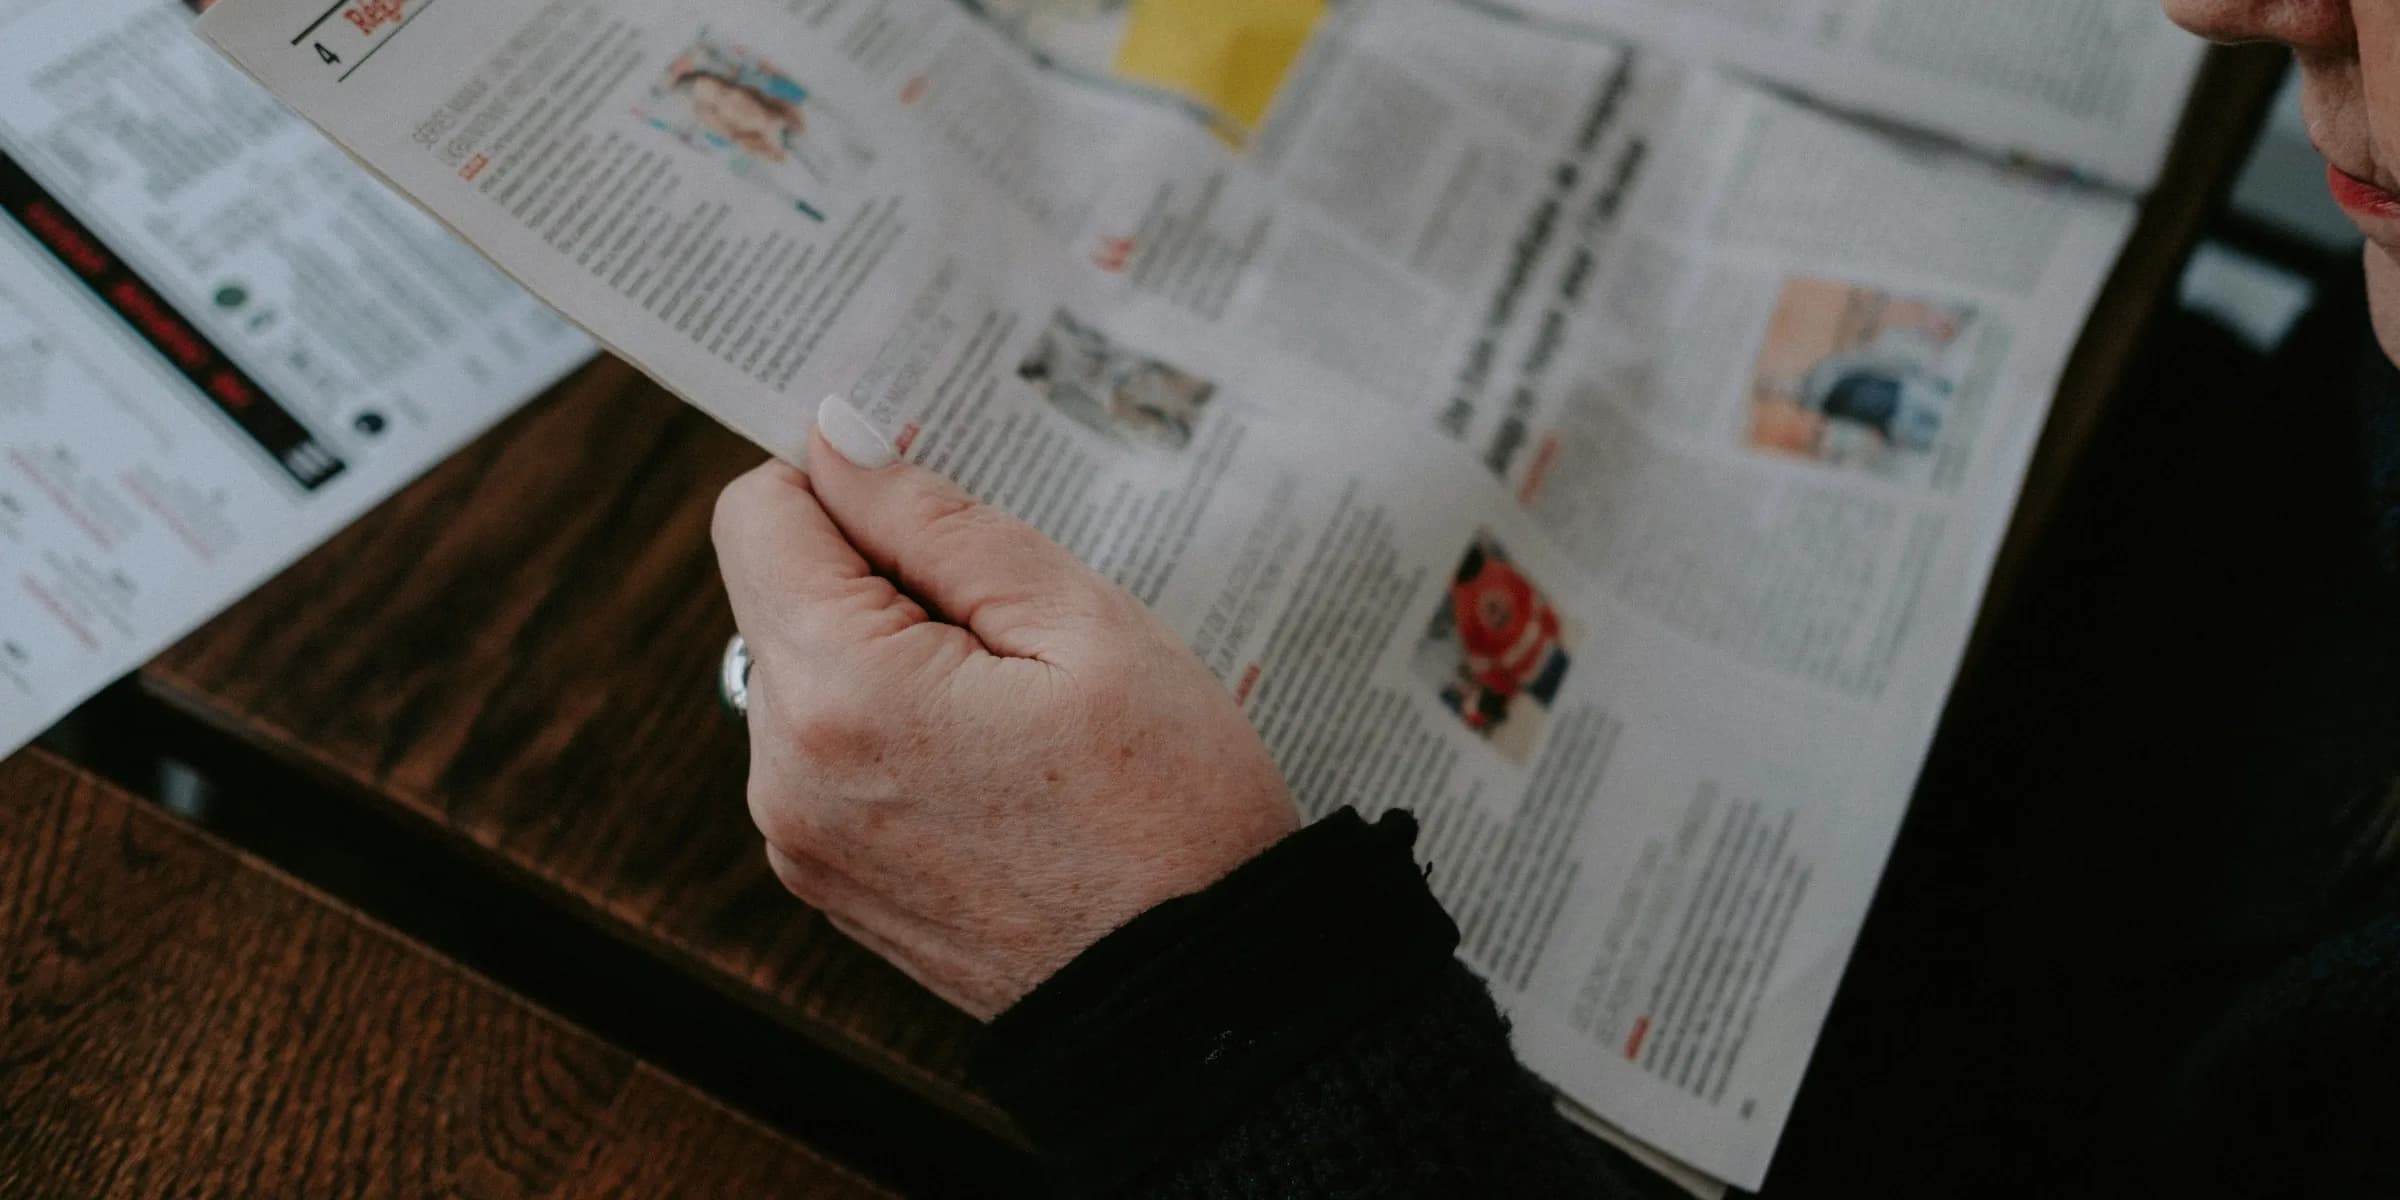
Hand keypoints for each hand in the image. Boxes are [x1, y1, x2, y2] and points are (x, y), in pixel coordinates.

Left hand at [712, 396, 1300, 1018]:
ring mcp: (799, 841)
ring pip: (805, 674)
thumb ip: (936, 520)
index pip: (759, 512)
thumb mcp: (1083, 622)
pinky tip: (1000, 761)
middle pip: (777, 593)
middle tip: (1012, 620)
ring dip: (889, 654)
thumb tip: (836, 438)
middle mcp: (784, 773)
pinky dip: (894, 729)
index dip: (846, 481)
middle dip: (877, 574)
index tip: (936, 497)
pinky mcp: (828, 884)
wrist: (1202, 1002)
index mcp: (840, 693)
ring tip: (1020, 702)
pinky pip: (829, 756)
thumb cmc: (1172, 810)